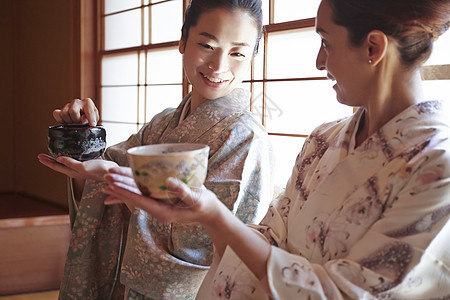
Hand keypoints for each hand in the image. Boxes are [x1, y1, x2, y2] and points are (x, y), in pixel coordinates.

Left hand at [37, 153, 117, 180]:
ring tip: (52, 154)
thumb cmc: (99, 170)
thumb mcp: (83, 166)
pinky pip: (73, 160)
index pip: (56, 167)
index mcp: (72, 172)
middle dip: (49, 160)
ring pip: (65, 163)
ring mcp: (80, 168)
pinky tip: (70, 153)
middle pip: (59, 165)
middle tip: (41, 155)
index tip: (39, 156)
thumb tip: (58, 159)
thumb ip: (70, 163)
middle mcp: (75, 171)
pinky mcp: (87, 164)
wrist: (112, 172)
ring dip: (57, 159)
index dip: (47, 162)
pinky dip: (68, 157)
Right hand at [53, 98, 98, 125]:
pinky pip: (56, 114)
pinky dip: (61, 120)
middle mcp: (77, 102)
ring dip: (69, 121)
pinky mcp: (60, 110)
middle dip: (76, 120)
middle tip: (79, 122)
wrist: (83, 117)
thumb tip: (83, 118)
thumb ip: (92, 118)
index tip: (92, 125)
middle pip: (73, 111)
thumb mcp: (95, 118)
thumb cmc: (89, 116)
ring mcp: (68, 105)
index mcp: (87, 103)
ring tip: (74, 121)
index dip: (91, 118)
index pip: (89, 111)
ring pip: (64, 114)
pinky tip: (67, 121)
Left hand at [103, 167, 222, 224]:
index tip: (113, 184)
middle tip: (107, 177)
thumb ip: (184, 191)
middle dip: (120, 188)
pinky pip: (143, 195)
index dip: (126, 192)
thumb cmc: (205, 205)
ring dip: (123, 187)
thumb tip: (169, 181)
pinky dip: (131, 189)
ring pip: (137, 196)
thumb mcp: (197, 198)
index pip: (140, 201)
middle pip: (135, 198)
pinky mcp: (160, 201)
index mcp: (164, 212)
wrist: (209, 212)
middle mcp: (157, 210)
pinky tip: (122, 185)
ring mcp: (158, 206)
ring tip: (108, 180)